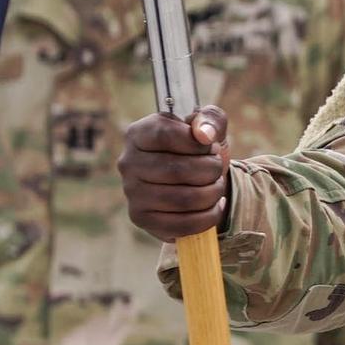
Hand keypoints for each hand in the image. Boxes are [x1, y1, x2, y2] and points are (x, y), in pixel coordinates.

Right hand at [121, 107, 232, 242]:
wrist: (194, 182)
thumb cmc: (198, 150)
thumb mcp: (209, 127)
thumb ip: (211, 120)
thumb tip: (204, 134)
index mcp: (138, 133)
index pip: (164, 134)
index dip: (195, 142)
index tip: (209, 145)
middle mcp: (128, 162)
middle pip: (177, 170)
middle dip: (210, 169)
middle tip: (216, 167)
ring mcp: (132, 193)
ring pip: (183, 199)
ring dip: (212, 192)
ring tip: (216, 185)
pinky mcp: (141, 219)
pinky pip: (183, 224)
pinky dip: (209, 216)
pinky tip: (215, 206)